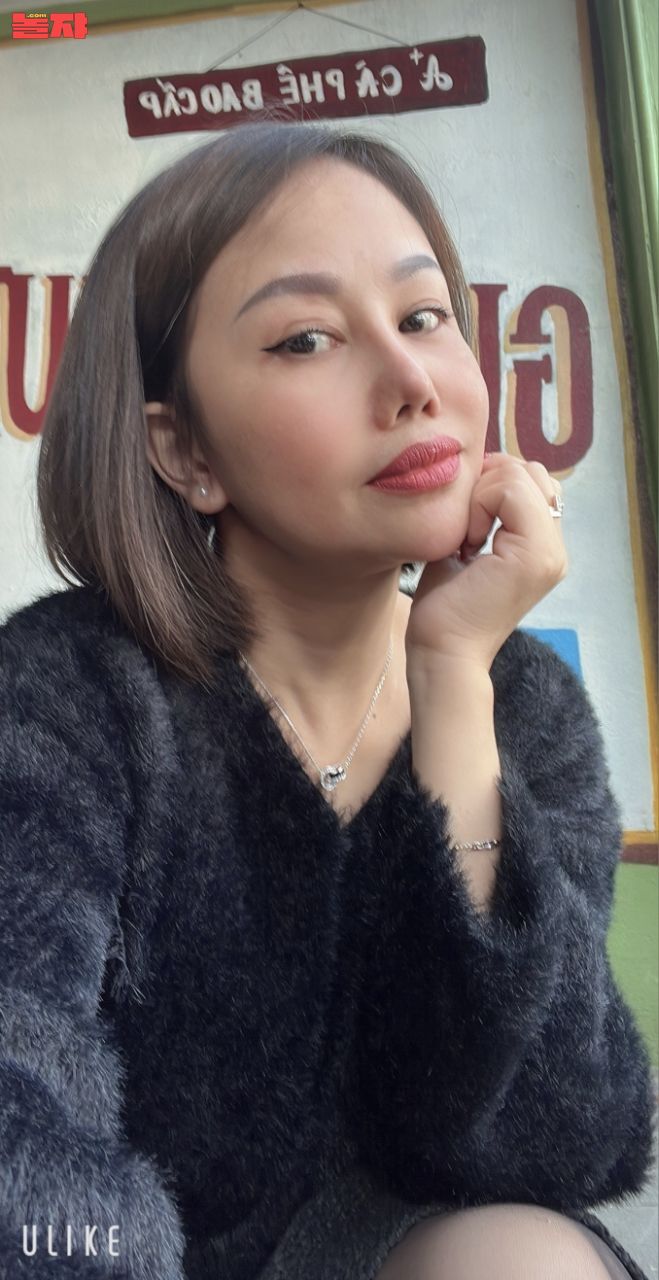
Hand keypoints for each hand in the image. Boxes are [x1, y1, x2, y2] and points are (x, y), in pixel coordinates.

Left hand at [405, 452, 567, 671]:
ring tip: (467, 537)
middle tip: (465, 527)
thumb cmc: (444, 607)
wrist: (442, 653)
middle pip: (531, 471)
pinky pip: (511, 491)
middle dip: (489, 482)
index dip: (491, 482)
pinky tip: (466, 540)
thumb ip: (480, 509)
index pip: (530, 479)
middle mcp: (555, 548)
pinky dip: (479, 504)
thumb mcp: (463, 545)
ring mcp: (550, 552)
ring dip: (483, 494)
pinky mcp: (535, 555)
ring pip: (522, 475)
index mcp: (542, 547)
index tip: (464, 523)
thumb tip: (481, 468)